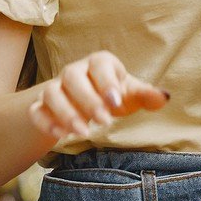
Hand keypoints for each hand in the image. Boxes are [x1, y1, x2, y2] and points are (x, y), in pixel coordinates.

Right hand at [28, 51, 168, 144]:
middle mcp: (74, 72)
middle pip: (72, 76)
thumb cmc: (112, 96)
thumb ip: (146, 95)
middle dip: (87, 99)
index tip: (116, 103)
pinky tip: (61, 136)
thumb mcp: (129, 94)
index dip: (106, 82)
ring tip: (83, 133)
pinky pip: (36, 111)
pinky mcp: (41, 106)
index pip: (99, 64)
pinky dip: (45, 122)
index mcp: (99, 64)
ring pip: (51, 92)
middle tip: (104, 122)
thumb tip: (164, 97)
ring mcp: (55, 88)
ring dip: (66, 112)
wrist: (82, 103)